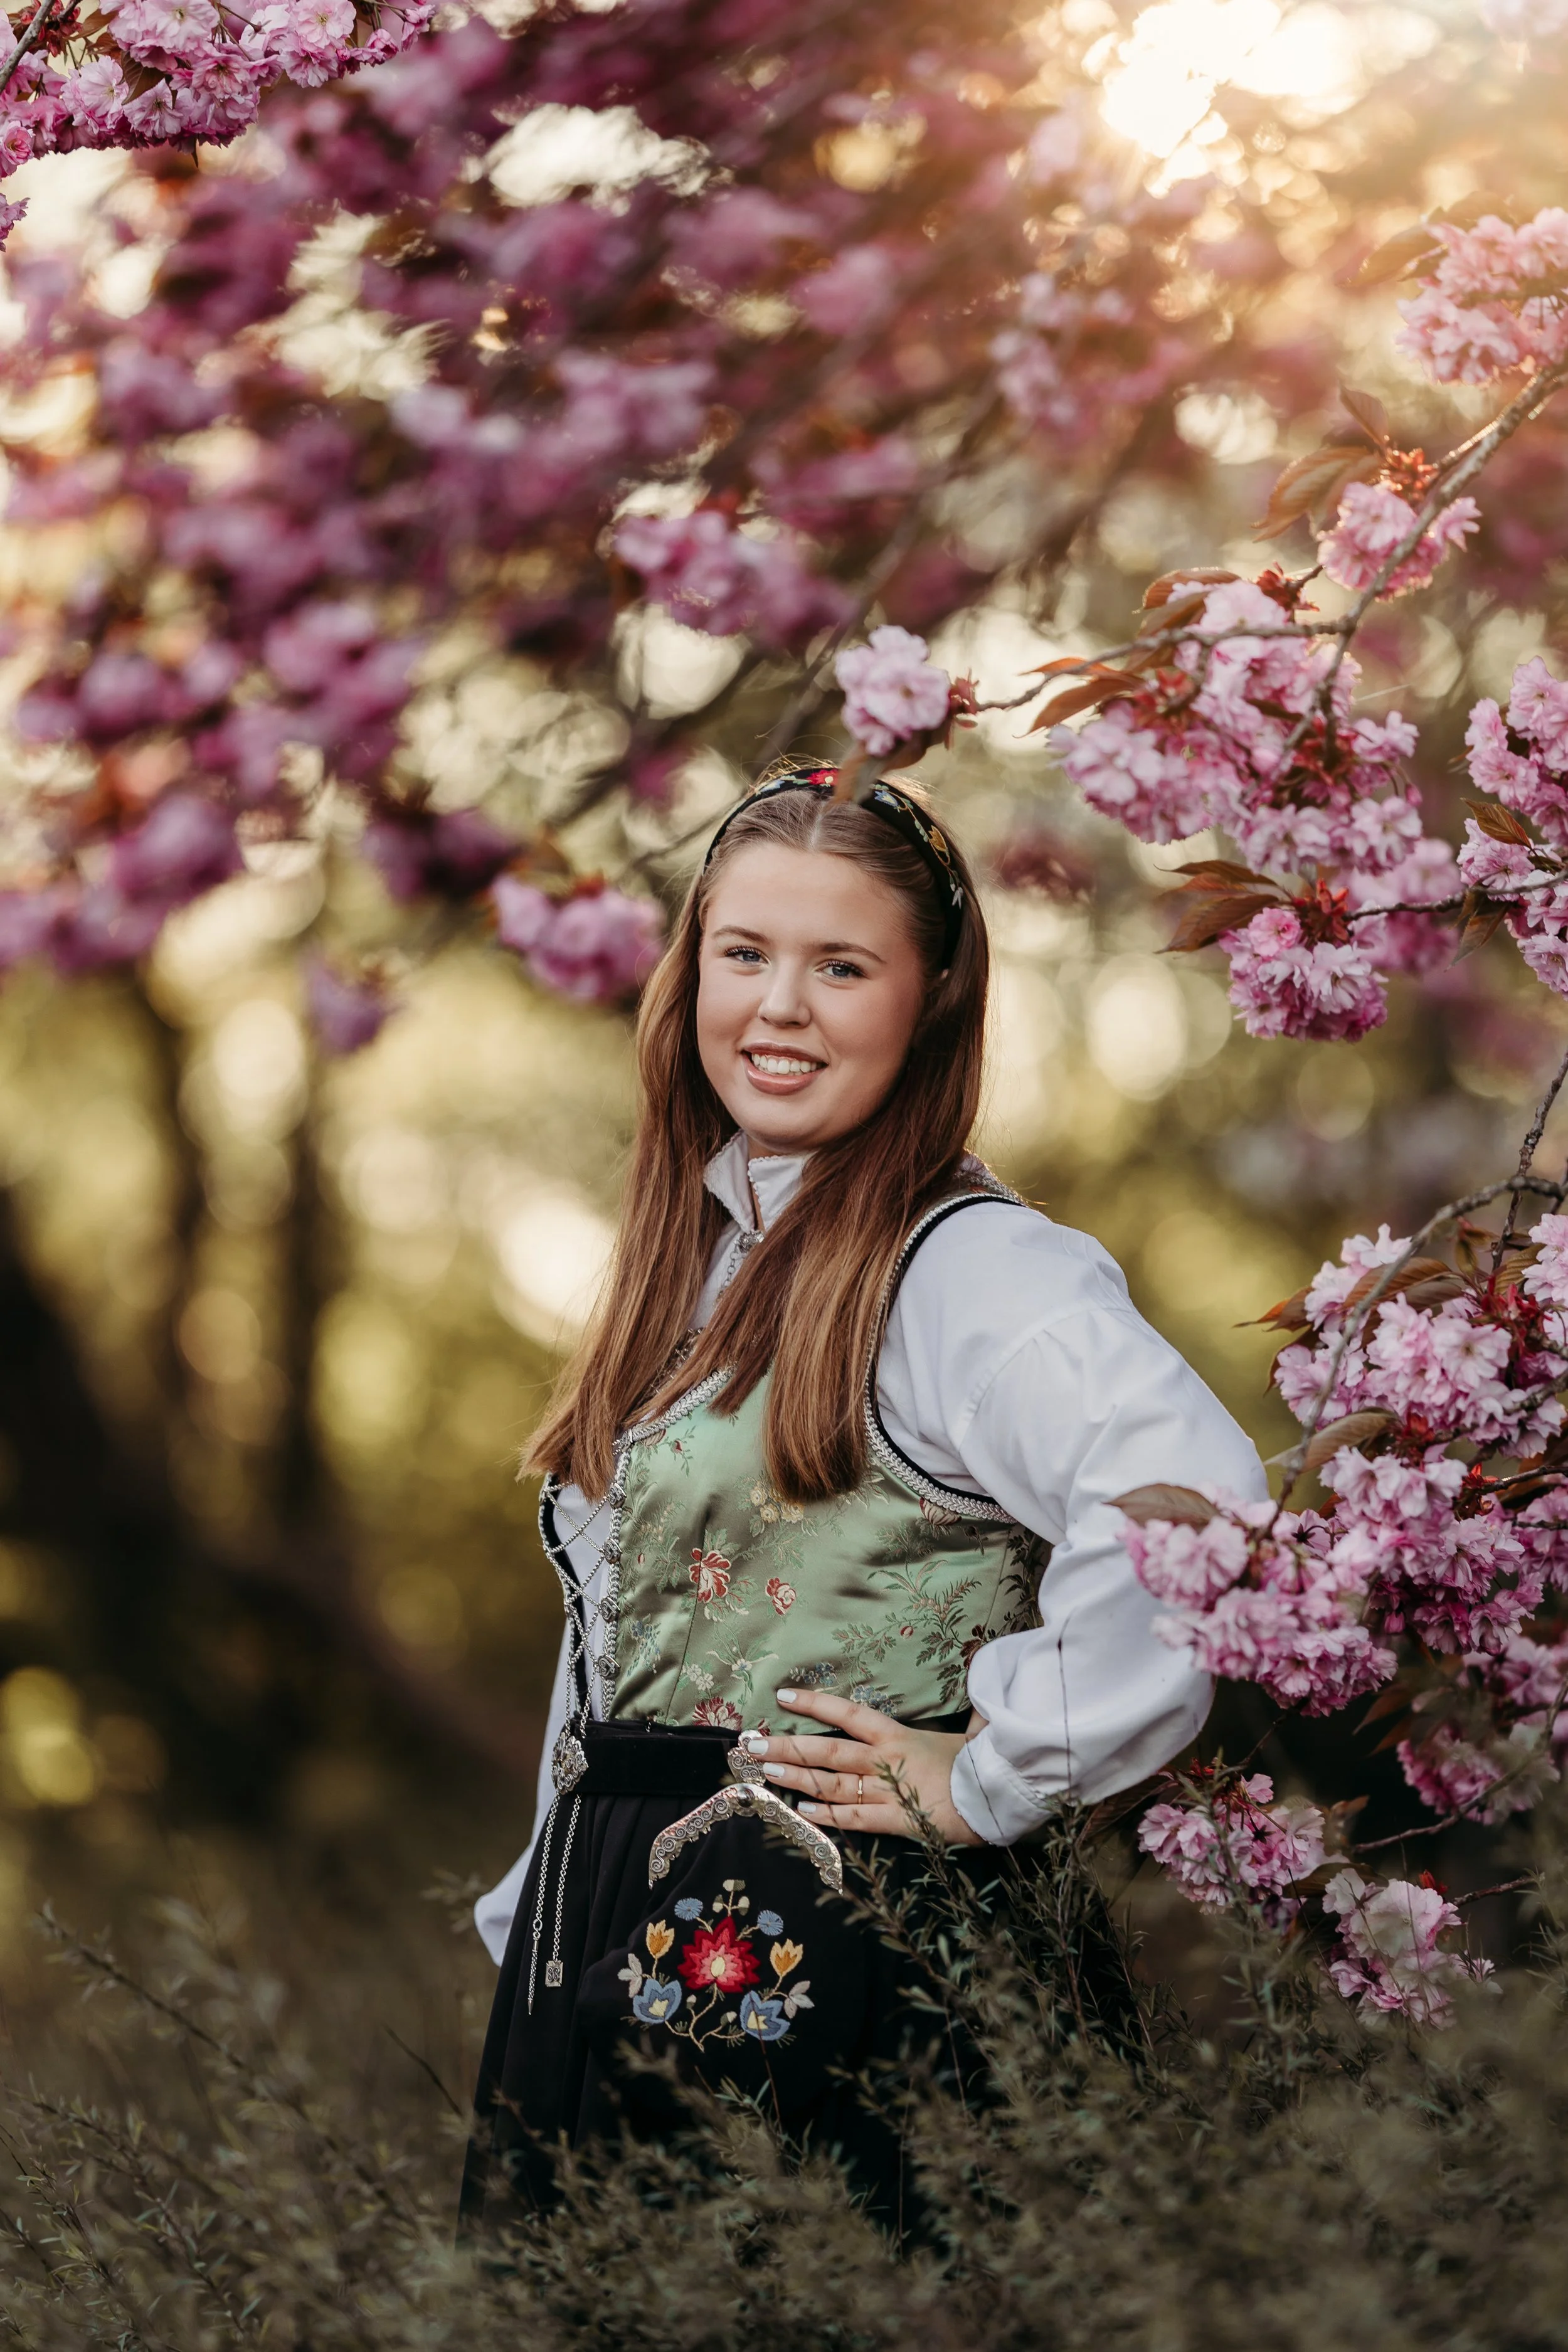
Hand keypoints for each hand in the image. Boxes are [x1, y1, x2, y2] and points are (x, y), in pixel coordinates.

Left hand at [739, 1688, 987, 1845]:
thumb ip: (962, 1708)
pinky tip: (799, 1810)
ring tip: (765, 1770)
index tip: (783, 1695)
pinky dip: (824, 1815)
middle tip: (753, 1742)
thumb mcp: (968, 1730)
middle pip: (827, 1749)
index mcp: (899, 1735)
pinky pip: (853, 1818)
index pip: (848, 1712)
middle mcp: (886, 1760)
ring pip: (831, 1782)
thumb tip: (980, 1671)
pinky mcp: (895, 1821)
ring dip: (796, 1776)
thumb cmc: (984, 1762)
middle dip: (787, 1745)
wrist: (1002, 1798)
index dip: (814, 1702)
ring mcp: (887, 1791)